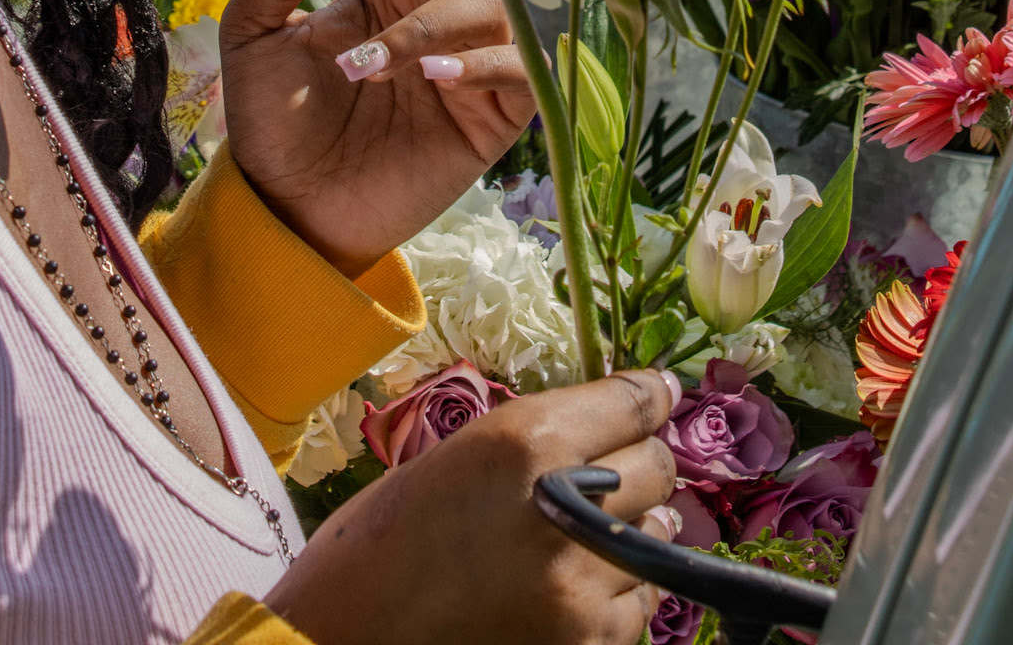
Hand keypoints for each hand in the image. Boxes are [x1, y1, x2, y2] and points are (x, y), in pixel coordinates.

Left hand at [218, 0, 534, 277]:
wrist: (284, 209)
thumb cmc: (269, 119)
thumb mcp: (254, 31)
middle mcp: (435, 13)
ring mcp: (468, 62)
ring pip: (496, 6)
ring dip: (435, 24)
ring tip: (373, 65)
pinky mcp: (491, 116)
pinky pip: (522, 69)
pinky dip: (486, 63)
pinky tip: (434, 77)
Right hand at [266, 369, 680, 644]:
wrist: (348, 639)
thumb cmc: (382, 541)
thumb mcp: (456, 459)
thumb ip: (536, 444)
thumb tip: (609, 436)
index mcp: (527, 442)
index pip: (631, 402)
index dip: (653, 396)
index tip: (664, 393)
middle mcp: (570, 506)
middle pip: (657, 467)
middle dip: (642, 462)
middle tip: (619, 470)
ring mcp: (582, 586)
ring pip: (656, 539)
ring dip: (633, 532)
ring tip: (594, 536)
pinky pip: (636, 608)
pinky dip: (617, 595)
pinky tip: (577, 591)